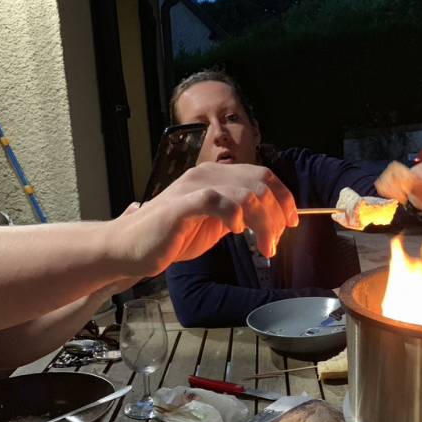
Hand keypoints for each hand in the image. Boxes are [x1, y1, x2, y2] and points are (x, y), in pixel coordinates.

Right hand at [112, 162, 297, 275]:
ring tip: (264, 247)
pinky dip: (233, 215)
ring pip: (245, 193)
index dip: (283, 197)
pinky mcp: (180, 205)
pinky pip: (215, 200)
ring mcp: (192, 187)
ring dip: (263, 223)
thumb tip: (271, 219)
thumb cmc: (173, 237)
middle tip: (277, 242)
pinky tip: (236, 232)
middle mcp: (206, 175)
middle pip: (260, 183)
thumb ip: (240, 215)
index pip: (262, 174)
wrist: (130, 248)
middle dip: (277, 215)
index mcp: (217, 176)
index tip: (292, 222)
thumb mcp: (215, 223)